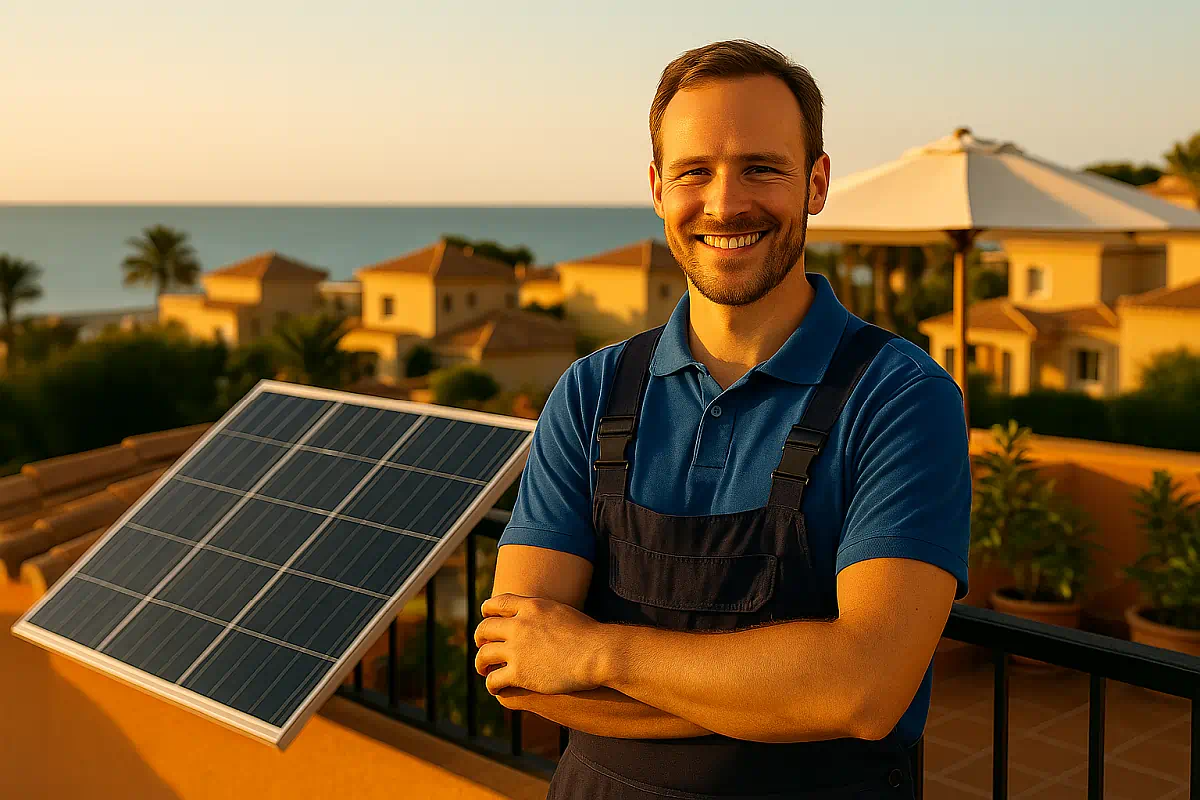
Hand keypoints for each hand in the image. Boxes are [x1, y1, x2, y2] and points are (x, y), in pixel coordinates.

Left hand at [474, 593, 603, 696]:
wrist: (597, 653)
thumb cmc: (589, 636)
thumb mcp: (562, 612)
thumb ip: (544, 613)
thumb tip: (537, 614)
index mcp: (531, 607)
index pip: (498, 603)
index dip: (488, 610)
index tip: (485, 617)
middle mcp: (520, 625)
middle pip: (486, 628)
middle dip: (480, 637)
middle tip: (481, 645)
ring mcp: (517, 649)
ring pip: (485, 655)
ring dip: (481, 663)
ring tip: (483, 669)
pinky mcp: (520, 673)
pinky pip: (494, 679)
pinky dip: (491, 684)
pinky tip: (495, 687)